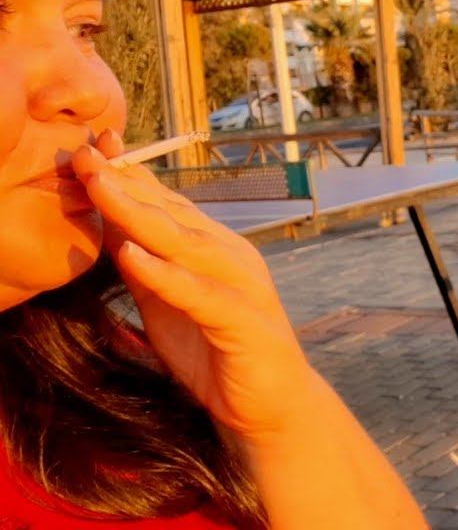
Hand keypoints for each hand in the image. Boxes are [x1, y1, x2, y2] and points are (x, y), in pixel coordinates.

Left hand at [71, 131, 314, 444]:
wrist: (270, 407)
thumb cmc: (217, 354)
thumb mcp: (167, 304)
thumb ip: (144, 268)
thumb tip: (108, 229)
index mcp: (214, 248)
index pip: (167, 204)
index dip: (129, 176)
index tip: (91, 149)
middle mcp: (230, 256)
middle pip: (172, 214)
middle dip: (127, 184)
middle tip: (88, 155)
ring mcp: (240, 284)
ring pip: (185, 243)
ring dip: (140, 215)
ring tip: (102, 190)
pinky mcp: (242, 320)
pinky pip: (199, 293)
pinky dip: (165, 273)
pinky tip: (133, 255)